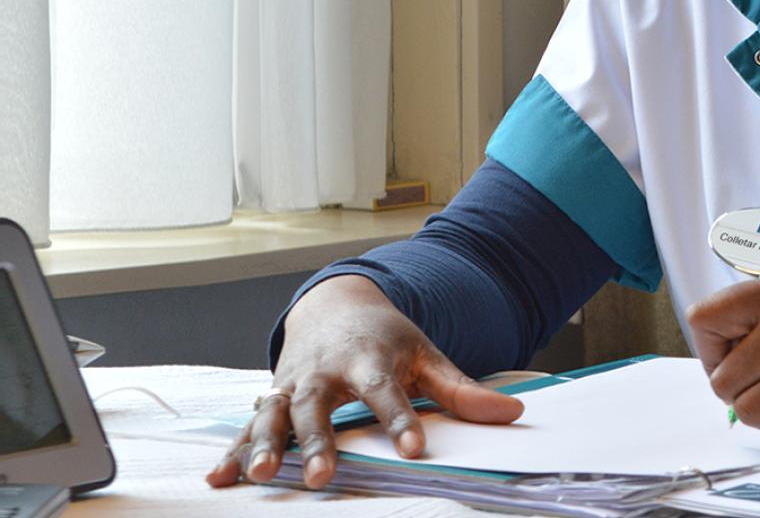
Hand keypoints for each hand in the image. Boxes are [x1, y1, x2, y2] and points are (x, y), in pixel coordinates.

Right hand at [205, 275, 523, 489]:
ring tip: (262, 475)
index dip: (402, 420)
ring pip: (275, 415)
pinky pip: (248, 426)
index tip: (414, 449)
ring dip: (266, 445)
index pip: (388, 391)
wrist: (335, 308)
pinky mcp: (270, 398)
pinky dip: (233, 450)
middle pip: (320, 407)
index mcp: (370, 358)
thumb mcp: (427, 355)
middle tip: (324, 476)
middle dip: (320, 441)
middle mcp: (326, 371)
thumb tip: (514, 413)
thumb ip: (464, 390)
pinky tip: (219, 477)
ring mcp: (293, 384)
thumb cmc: (386, 339)